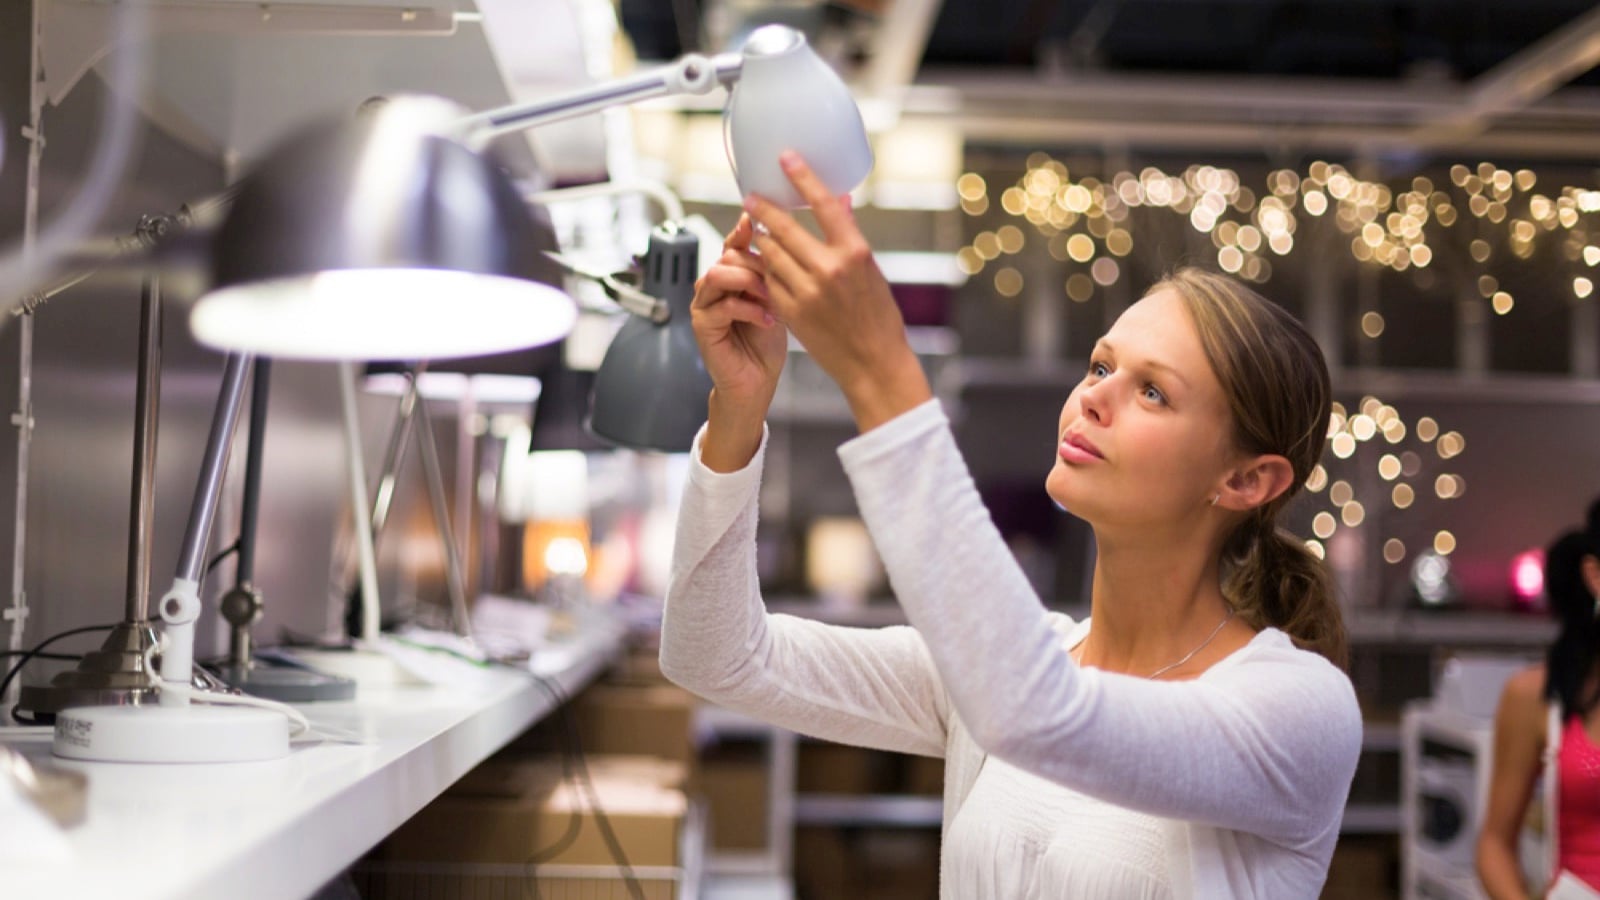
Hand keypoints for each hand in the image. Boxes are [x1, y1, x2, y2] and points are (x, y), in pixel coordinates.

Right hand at [691, 214, 786, 470]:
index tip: (762, 223)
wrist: (757, 382)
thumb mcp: (779, 301)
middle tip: (779, 278)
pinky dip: (747, 310)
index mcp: (732, 276)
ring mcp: (704, 304)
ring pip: (719, 274)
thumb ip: (778, 273)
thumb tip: (795, 239)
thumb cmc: (768, 344)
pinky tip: (767, 320)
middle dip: (755, 263)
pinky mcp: (702, 325)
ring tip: (771, 298)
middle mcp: (714, 286)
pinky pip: (721, 306)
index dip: (745, 231)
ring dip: (749, 282)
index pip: (734, 243)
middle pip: (728, 255)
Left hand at [744, 152, 931, 432]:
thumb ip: (850, 237)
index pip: (823, 205)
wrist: (873, 363)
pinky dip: (764, 268)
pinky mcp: (789, 311)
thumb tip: (840, 202)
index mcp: (855, 253)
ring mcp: (806, 291)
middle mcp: (828, 269)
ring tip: (757, 231)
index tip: (785, 159)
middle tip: (751, 198)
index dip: (802, 178)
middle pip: (784, 227)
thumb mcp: (872, 271)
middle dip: (763, 209)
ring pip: (769, 253)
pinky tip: (764, 263)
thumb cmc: (878, 317)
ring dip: (761, 239)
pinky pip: (767, 280)